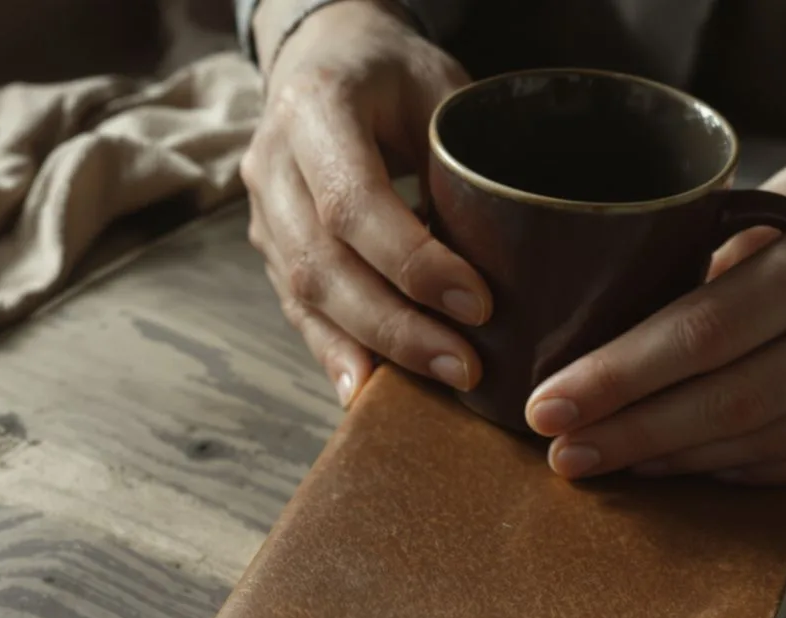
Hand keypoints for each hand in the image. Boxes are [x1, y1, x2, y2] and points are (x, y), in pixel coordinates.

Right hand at [242, 0, 488, 406]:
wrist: (324, 59)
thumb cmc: (394, 74)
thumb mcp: (440, 87)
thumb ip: (465, 158)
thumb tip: (523, 248)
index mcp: (316, 107)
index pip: (353, 202)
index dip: (412, 262)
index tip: (478, 303)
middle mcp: (273, 161)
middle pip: (321, 263)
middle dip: (396, 326)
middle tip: (464, 366)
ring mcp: (262, 208)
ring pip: (302, 294)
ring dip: (371, 347)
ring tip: (438, 380)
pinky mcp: (268, 245)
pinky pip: (297, 309)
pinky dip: (335, 351)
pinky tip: (368, 390)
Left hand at [524, 147, 785, 483]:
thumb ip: (742, 231)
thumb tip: (654, 293)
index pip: (712, 325)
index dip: (624, 372)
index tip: (553, 399)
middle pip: (729, 399)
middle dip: (631, 432)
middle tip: (559, 451)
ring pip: (766, 442)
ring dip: (674, 461)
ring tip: (603, 463)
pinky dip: (740, 472)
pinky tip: (682, 468)